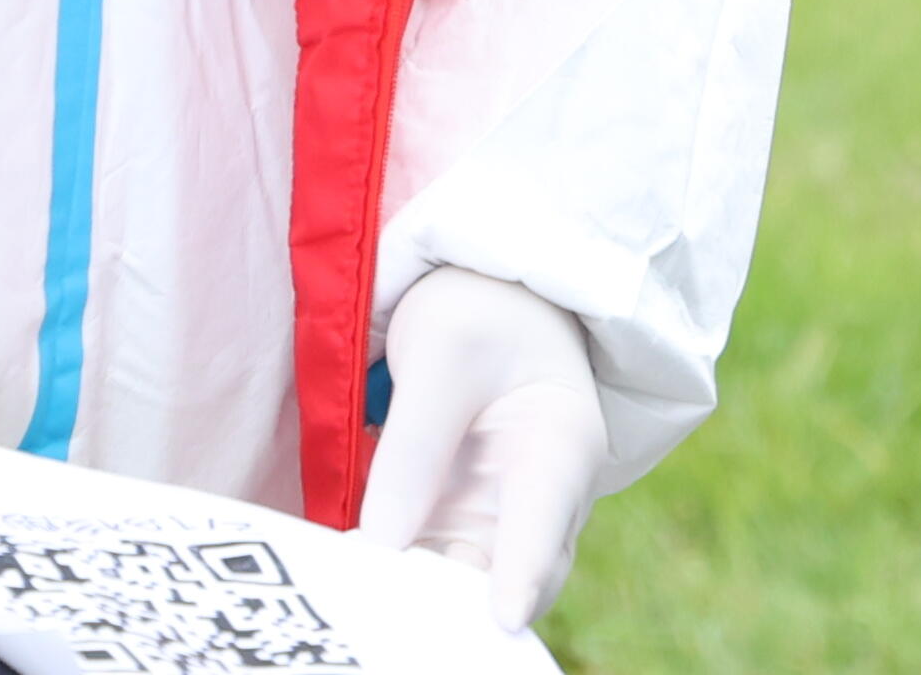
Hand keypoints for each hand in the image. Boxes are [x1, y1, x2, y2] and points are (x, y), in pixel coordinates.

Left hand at [356, 269, 603, 624]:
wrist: (490, 298)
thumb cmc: (481, 309)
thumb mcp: (443, 350)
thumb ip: (416, 443)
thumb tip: (384, 543)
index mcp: (562, 443)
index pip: (546, 515)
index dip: (524, 571)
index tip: (505, 618)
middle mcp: (544, 501)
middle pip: (510, 577)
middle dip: (462, 609)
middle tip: (402, 622)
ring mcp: (503, 520)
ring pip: (470, 588)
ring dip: (425, 606)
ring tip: (368, 611)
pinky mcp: (463, 528)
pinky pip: (437, 571)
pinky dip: (403, 587)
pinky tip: (358, 593)